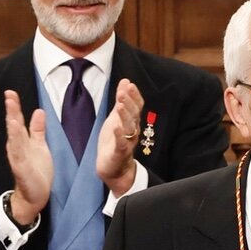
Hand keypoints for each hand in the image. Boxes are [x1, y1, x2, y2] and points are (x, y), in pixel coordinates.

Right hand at [4, 90, 52, 224]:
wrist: (34, 195)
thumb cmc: (37, 170)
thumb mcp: (40, 146)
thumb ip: (38, 129)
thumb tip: (39, 111)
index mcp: (22, 141)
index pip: (17, 120)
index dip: (15, 107)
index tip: (11, 93)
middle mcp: (17, 147)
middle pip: (13, 126)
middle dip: (12, 110)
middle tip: (9, 95)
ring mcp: (18, 157)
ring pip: (14, 138)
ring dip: (12, 124)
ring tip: (11, 110)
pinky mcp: (21, 168)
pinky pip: (18, 154)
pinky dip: (16, 144)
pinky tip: (14, 134)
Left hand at [97, 79, 143, 195]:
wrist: (114, 168)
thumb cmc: (115, 141)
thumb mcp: (117, 117)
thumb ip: (122, 99)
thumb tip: (126, 81)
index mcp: (132, 122)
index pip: (136, 107)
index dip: (134, 96)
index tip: (130, 84)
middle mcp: (132, 131)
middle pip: (133, 115)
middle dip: (129, 103)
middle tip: (123, 92)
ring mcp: (127, 142)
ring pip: (129, 128)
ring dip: (125, 116)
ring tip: (120, 105)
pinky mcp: (120, 153)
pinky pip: (121, 144)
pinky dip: (119, 136)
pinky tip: (115, 127)